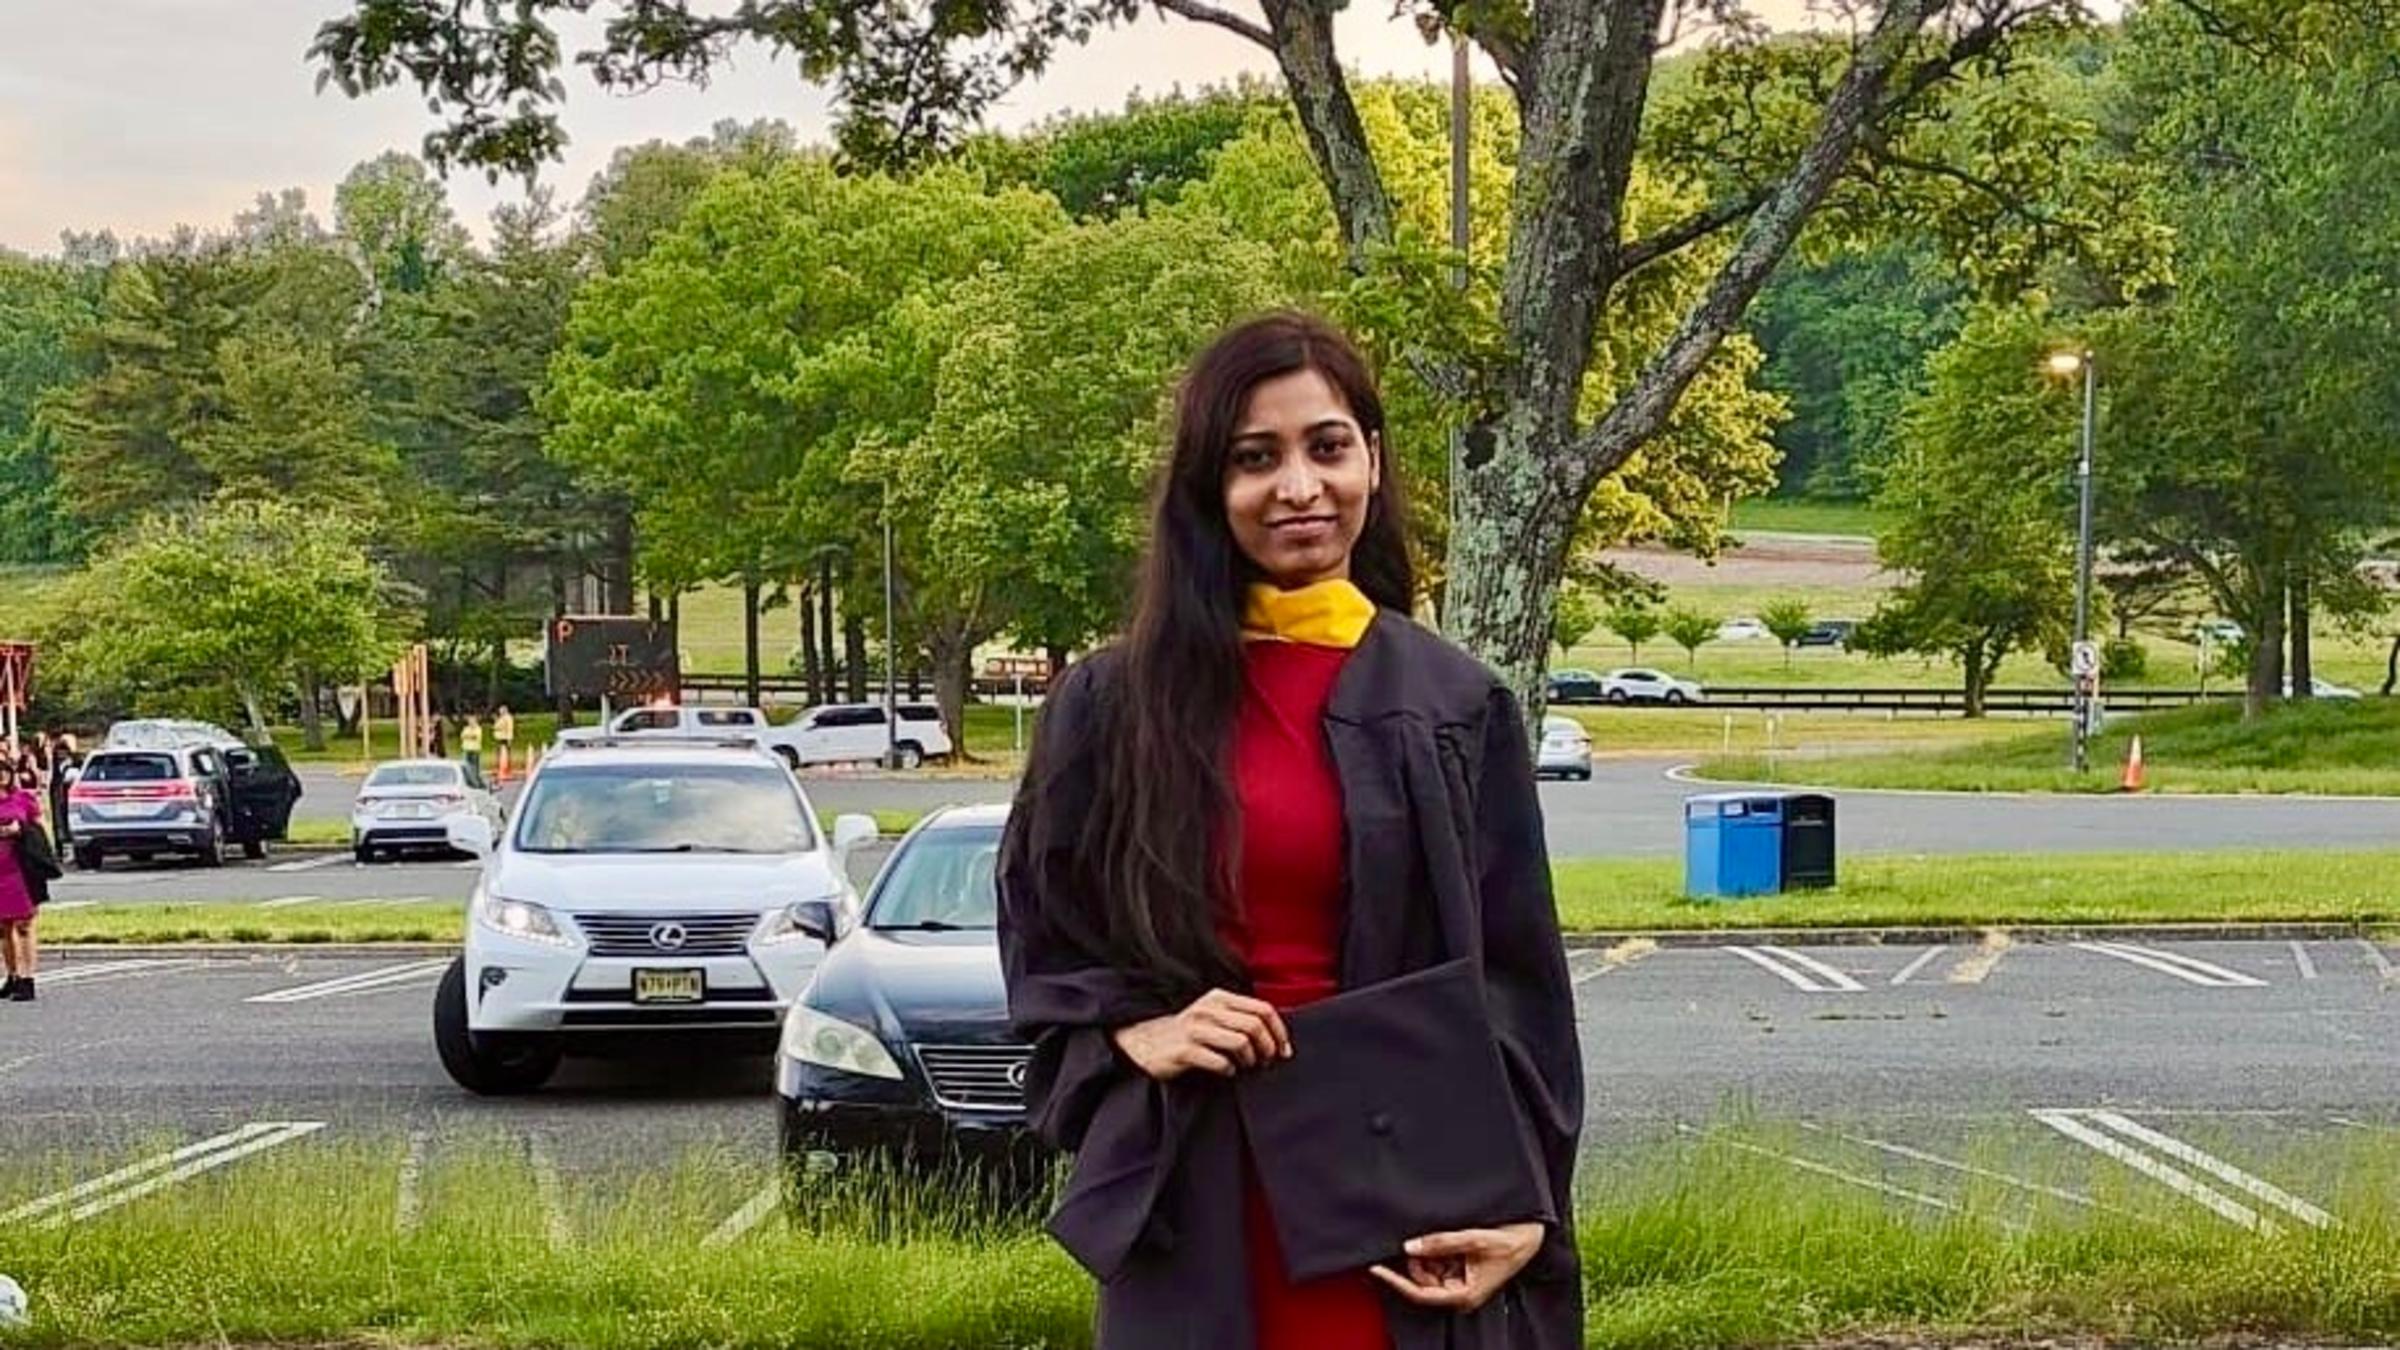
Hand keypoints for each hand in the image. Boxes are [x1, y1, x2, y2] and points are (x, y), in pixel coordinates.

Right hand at [1109, 987, 1292, 1080]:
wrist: (1145, 1043)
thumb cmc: (1187, 1033)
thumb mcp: (1213, 1016)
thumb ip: (1240, 1019)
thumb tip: (1277, 1038)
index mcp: (1219, 998)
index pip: (1263, 1009)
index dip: (1280, 1032)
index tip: (1284, 1052)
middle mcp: (1208, 1009)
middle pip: (1255, 1026)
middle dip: (1268, 1048)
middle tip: (1266, 1063)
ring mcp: (1195, 1029)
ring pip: (1241, 1042)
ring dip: (1250, 1060)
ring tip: (1246, 1067)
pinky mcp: (1185, 1050)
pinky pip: (1220, 1062)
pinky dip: (1229, 1070)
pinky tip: (1226, 1071)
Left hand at [1368, 1222, 1544, 1312]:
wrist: (1532, 1233)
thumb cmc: (1512, 1242)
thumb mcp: (1476, 1240)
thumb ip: (1442, 1243)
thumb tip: (1411, 1246)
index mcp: (1464, 1295)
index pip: (1420, 1292)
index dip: (1396, 1280)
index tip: (1376, 1267)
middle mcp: (1459, 1291)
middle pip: (1421, 1279)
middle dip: (1417, 1259)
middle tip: (1420, 1236)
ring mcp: (1459, 1280)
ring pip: (1427, 1268)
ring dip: (1427, 1251)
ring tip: (1444, 1234)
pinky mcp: (1460, 1267)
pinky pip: (1437, 1259)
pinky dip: (1434, 1247)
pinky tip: (1445, 1236)